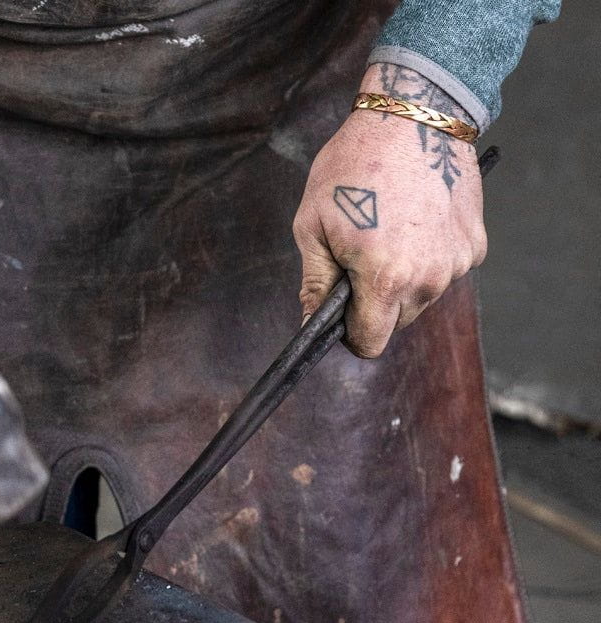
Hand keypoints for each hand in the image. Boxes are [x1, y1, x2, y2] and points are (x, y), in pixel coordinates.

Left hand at [292, 64, 486, 357]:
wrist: (412, 117)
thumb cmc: (353, 167)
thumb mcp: (313, 225)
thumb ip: (314, 282)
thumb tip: (310, 322)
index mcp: (385, 280)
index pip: (370, 342)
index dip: (349, 333)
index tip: (340, 314)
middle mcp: (429, 280)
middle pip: (397, 321)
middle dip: (375, 302)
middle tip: (359, 255)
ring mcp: (457, 263)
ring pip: (422, 296)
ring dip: (403, 279)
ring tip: (386, 231)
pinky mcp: (475, 245)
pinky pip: (445, 269)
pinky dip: (428, 256)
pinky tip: (413, 221)